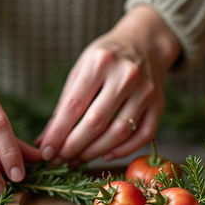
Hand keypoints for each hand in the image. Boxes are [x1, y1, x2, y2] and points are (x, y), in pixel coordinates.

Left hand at [35, 5, 180, 166]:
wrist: (144, 43)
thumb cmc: (106, 59)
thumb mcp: (81, 71)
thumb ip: (64, 105)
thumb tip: (45, 141)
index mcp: (100, 62)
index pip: (74, 105)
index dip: (58, 133)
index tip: (46, 152)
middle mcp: (125, 75)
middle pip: (96, 122)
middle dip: (74, 147)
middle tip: (59, 161)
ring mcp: (145, 90)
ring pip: (119, 132)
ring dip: (95, 152)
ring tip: (77, 160)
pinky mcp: (159, 103)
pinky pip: (143, 136)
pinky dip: (123, 151)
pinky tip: (105, 155)